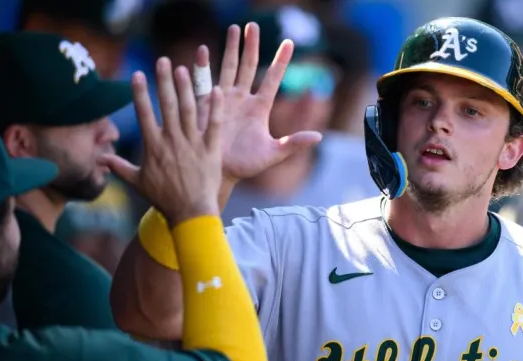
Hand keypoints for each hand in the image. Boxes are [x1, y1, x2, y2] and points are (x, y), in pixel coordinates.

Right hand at [103, 58, 223, 225]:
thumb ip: (119, 167)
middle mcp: (172, 141)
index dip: (140, 93)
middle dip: (164, 81)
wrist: (190, 213)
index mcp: (153, 146)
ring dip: (186, 88)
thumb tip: (100, 158)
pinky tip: (217, 90)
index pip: (144, 114)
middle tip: (163, 61)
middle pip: (167, 105)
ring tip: (183, 69)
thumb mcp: (138, 182)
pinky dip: (215, 108)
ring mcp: (192, 144)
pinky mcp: (211, 150)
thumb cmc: (164, 199)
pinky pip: (213, 125)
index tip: (137, 74)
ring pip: (188, 111)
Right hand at [194, 23, 322, 183]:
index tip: (290, 42)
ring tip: (233, 28)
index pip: (272, 79)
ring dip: (230, 48)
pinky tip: (203, 50)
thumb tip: (319, 136)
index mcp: (259, 107)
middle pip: (248, 66)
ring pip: (227, 67)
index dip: (281, 61)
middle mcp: (242, 99)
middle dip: (251, 45)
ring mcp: (222, 99)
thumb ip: (294, 143)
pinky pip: (203, 81)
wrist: (219, 173)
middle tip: (253, 25)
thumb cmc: (246, 165)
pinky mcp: (204, 104)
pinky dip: (203, 66)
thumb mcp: (273, 154)